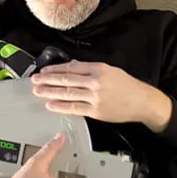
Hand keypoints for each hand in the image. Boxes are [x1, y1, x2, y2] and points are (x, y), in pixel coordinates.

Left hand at [31, 60, 172, 131]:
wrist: (141, 101)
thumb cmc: (126, 85)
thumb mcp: (109, 70)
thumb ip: (88, 68)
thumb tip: (70, 66)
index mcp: (98, 69)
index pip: (71, 68)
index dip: (54, 70)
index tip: (43, 71)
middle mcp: (95, 82)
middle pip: (66, 80)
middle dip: (47, 80)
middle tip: (35, 80)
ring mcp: (95, 97)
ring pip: (67, 94)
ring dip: (50, 92)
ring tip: (38, 91)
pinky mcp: (95, 111)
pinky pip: (74, 108)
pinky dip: (60, 106)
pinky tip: (50, 105)